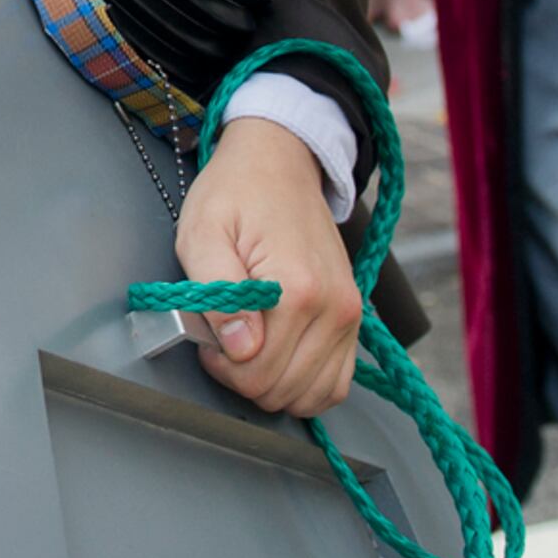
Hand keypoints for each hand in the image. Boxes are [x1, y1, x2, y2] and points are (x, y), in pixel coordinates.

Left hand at [173, 118, 366, 417]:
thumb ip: (217, 294)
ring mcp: (350, 315)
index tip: (206, 339)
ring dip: (274, 385)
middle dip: (243, 377)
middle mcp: (334, 307)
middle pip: (284, 389)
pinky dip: (306, 386)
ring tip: (249, 348)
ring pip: (313, 394)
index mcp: (296, 288)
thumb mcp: (203, 233)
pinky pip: (337, 382)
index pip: (257, 372)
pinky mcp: (354, 317)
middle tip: (222, 340)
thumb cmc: (235, 194)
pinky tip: (279, 362)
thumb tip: (241, 349)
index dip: (220, 366)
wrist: (279, 163)